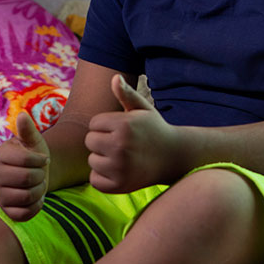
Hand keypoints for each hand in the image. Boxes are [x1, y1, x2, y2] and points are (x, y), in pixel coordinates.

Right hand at [0, 112, 49, 220]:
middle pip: (27, 179)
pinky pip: (24, 214)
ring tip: (37, 185)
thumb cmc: (33, 155)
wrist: (34, 174)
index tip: (42, 159)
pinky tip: (35, 198)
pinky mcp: (6, 210)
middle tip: (40, 173)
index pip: (27, 160)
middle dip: (41, 176)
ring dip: (39, 191)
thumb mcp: (33, 141)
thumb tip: (22, 115)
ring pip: (27, 197)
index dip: (41, 160)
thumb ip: (28, 130)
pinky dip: (36, 207)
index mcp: (1, 155)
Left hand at [85, 74, 182, 192]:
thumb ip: (126, 93)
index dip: (106, 125)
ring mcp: (119, 168)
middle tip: (121, 144)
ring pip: (92, 161)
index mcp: (124, 125)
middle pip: (90, 141)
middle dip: (102, 141)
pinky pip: (94, 179)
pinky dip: (103, 177)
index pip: (93, 124)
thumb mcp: (143, 109)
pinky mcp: (119, 185)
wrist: (173, 157)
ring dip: (102, 159)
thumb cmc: (154, 129)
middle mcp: (120, 146)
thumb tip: (114, 78)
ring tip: (122, 157)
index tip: (121, 129)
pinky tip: (119, 171)